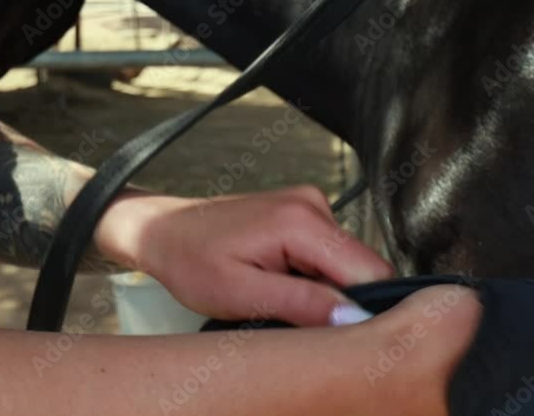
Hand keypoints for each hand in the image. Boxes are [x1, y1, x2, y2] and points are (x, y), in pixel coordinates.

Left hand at [95, 186, 393, 325]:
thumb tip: (356, 318)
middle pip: (362, 268)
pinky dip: (311, 275)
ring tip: (275, 292)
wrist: (162, 231)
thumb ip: (303, 305)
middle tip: (288, 310)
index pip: (371, 271)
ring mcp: (311, 204)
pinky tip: (276, 278)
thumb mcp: (242, 295)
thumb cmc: (190, 261)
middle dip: (337, 299)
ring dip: (321, 288)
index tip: (328, 327)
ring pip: (346, 265)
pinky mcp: (305, 212)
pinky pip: (329, 255)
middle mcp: (314, 204)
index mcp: (301, 221)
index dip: (362, 308)